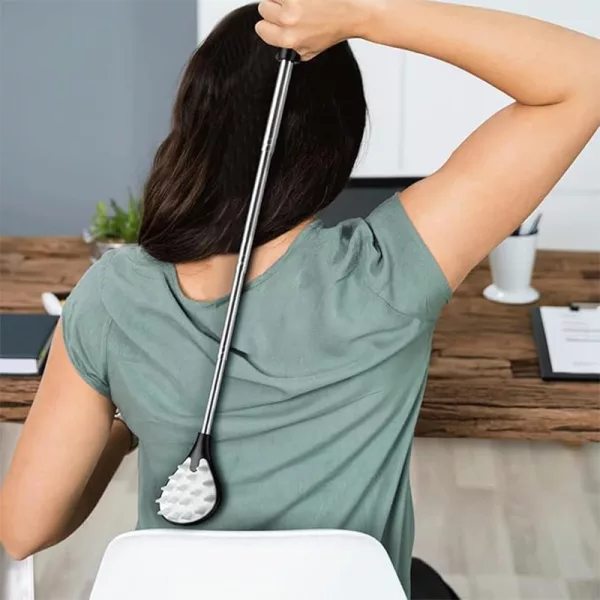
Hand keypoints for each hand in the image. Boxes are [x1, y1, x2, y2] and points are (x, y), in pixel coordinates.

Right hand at [256, 0, 381, 60]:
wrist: (354, 12)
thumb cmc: (336, 28)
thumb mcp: (312, 50)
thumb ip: (293, 51)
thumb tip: (282, 48)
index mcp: (289, 39)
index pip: (261, 29)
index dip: (270, 24)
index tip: (276, 22)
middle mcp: (289, 19)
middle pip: (263, 8)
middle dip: (275, 7)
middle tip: (293, 9)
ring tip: (301, 2)